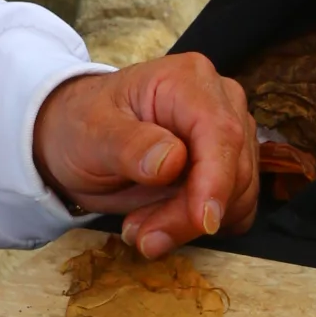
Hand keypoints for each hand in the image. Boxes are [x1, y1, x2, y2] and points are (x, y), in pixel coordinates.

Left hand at [33, 52, 258, 257]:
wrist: (78, 139)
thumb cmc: (83, 125)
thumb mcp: (91, 133)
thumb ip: (129, 144)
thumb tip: (172, 160)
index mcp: (188, 80)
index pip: (220, 131)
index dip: (216, 179)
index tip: (202, 221)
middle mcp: (220, 103)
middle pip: (233, 170)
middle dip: (190, 214)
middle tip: (142, 235)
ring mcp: (230, 137)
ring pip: (237, 196)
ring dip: (189, 224)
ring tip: (139, 227)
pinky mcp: (230, 169)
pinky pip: (235, 210)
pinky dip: (198, 226)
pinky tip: (158, 223)